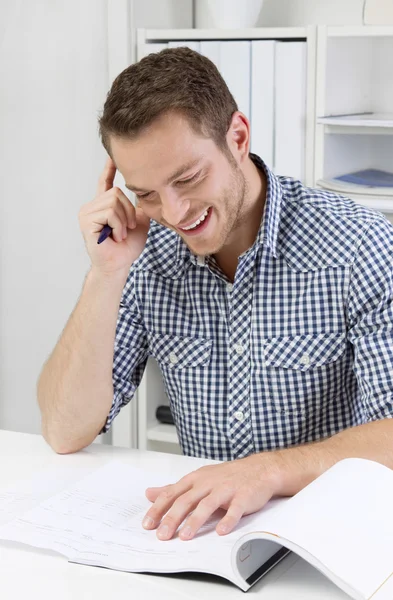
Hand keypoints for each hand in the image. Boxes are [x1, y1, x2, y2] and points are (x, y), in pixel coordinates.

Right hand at [79, 157, 149, 275]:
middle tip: (127, 229)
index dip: (109, 169)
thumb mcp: (139, 222)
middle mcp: (93, 206)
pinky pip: (109, 212)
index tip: (112, 156)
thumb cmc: (127, 247)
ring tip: (119, 234)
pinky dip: (118, 226)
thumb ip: (139, 206)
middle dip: (128, 211)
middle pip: (117, 192)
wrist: (119, 264)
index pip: (106, 182)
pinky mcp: (86, 220)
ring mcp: (87, 212)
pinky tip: (114, 236)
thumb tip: (147, 191)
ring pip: (113, 202)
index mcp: (104, 205)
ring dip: (123, 220)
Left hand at [142, 453, 284, 540]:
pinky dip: (228, 520)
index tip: (147, 524)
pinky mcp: (243, 497)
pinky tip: (221, 531)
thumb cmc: (226, 476)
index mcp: (196, 479)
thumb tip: (149, 494)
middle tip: (162, 535)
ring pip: (208, 505)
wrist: (259, 469)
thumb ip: (174, 488)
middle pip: (186, 500)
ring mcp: (226, 490)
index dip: (159, 508)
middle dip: (172, 518)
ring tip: (185, 536)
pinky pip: (235, 510)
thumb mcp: (197, 479)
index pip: (172, 493)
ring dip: (195, 521)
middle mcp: (208, 483)